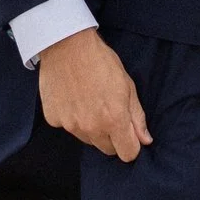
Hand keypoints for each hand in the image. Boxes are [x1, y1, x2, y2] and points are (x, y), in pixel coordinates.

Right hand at [38, 29, 151, 159]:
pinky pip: (68, 127)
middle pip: (107, 149)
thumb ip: (137, 117)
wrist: (67, 45)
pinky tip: (73, 98)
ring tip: (90, 102)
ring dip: (91, 128)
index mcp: (114, 120)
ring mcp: (70, 125)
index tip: (129, 134)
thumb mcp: (127, 86)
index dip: (131, 145)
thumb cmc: (101, 62)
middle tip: (108, 112)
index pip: (128, 154)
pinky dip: (72, 118)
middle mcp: (91, 128)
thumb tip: (145, 140)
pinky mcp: (53, 119)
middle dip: (112, 137)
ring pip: (87, 139)